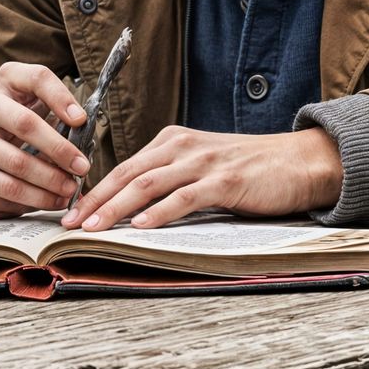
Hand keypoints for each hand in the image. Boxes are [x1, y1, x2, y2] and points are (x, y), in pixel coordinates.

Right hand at [0, 62, 90, 218]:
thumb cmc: (23, 129)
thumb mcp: (42, 113)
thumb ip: (62, 120)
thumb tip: (87, 142)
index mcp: (8, 80)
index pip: (36, 78)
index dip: (61, 98)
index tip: (81, 121)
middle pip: (24, 123)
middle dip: (59, 148)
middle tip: (82, 167)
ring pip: (16, 163)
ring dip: (50, 180)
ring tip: (71, 189)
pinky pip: (6, 189)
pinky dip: (35, 198)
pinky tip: (53, 201)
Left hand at [60, 126, 342, 231]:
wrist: (299, 162)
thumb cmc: (250, 170)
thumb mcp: (203, 166)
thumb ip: (171, 178)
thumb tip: (133, 208)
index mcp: (174, 141)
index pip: (124, 167)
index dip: (95, 191)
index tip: (71, 213)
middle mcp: (183, 146)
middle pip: (128, 173)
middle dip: (95, 200)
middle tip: (68, 223)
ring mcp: (204, 162)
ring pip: (149, 183)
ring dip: (117, 207)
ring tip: (94, 227)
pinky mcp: (226, 180)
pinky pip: (186, 196)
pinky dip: (162, 212)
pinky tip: (143, 226)